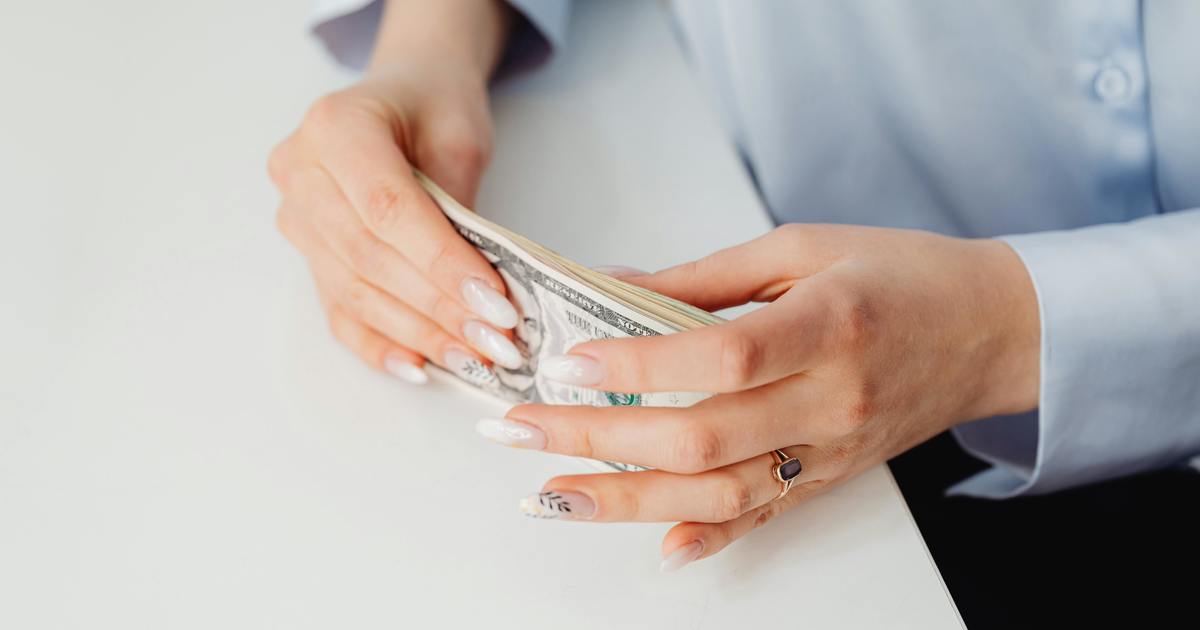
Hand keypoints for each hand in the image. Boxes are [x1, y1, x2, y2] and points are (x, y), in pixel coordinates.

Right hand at [269, 58, 522, 383]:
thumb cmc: (433, 107)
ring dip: (418, 333)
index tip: (494, 302)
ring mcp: (296, 217)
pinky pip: (338, 310)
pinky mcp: (307, 253)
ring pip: (354, 292)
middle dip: (437, 308)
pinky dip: (380, 344)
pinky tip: (421, 367)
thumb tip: (481, 293)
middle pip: (368, 258)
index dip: (440, 262)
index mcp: (334, 126)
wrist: (401, 94)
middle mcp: (299, 172)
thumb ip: (457, 208)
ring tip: (474, 358)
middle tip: (495, 341)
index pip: (387, 209)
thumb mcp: (459, 138)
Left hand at [477, 224, 1039, 569]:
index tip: (567, 362)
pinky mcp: (831, 480)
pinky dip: (708, 540)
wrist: (989, 330)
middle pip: (702, 437)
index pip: (721, 356)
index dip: (638, 362)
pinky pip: (765, 519)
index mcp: (829, 325)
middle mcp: (831, 400)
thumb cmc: (900, 276)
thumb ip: (704, 275)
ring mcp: (832, 452)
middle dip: (598, 437)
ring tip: (552, 494)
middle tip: (520, 427)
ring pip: (720, 494)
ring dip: (627, 500)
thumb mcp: (803, 247)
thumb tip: (611, 284)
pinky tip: (654, 548)